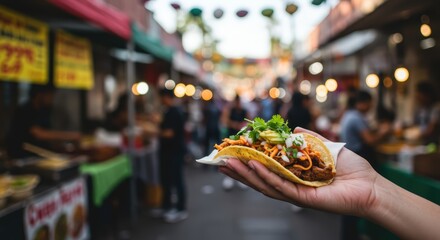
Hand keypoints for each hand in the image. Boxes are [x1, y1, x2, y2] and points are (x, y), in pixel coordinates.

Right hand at [219, 127, 379, 216]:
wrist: (370, 185)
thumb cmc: (350, 168)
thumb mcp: (325, 146)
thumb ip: (308, 139)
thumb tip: (293, 128)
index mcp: (294, 174)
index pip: (266, 167)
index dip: (249, 160)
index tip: (233, 151)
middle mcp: (291, 184)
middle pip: (259, 177)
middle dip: (239, 169)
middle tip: (219, 160)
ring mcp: (295, 192)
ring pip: (264, 183)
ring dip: (245, 173)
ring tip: (228, 163)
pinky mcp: (303, 198)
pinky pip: (280, 186)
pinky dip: (265, 176)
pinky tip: (252, 166)